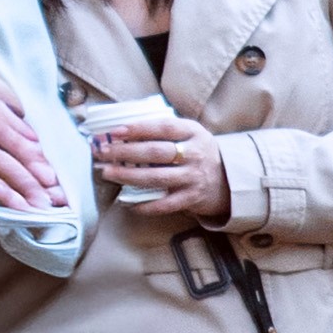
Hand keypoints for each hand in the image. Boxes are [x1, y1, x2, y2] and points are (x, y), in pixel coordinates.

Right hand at [0, 53, 66, 211]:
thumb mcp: (1, 95)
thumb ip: (18, 121)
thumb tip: (35, 144)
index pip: (9, 139)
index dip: (30, 158)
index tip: (50, 176)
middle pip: (1, 163)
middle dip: (26, 184)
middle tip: (47, 200)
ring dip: (17, 196)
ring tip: (36, 208)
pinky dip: (4, 195)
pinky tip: (19, 207)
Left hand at [92, 112, 230, 225]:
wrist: (230, 180)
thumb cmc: (200, 153)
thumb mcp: (191, 134)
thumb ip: (166, 129)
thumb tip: (126, 127)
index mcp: (193, 132)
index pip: (163, 127)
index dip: (138, 128)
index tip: (116, 131)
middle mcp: (194, 154)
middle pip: (155, 152)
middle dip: (126, 152)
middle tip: (103, 151)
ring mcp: (193, 178)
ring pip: (156, 177)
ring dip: (128, 175)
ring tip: (108, 173)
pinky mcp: (191, 199)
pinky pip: (164, 204)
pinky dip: (144, 205)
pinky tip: (127, 202)